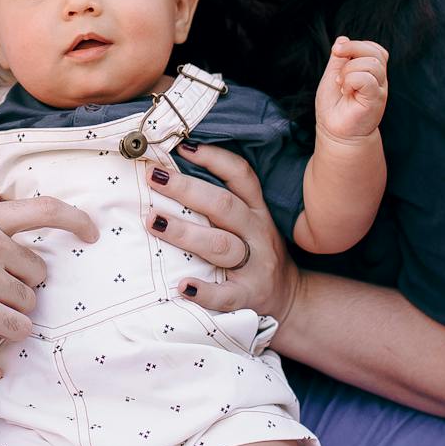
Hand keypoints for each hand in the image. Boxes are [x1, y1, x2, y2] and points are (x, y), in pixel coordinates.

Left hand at [145, 144, 301, 322]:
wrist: (290, 298)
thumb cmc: (256, 253)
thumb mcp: (249, 222)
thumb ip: (221, 202)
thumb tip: (170, 175)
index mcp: (256, 210)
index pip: (240, 175)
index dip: (214, 158)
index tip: (181, 147)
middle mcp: (258, 232)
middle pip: (223, 206)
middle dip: (186, 189)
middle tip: (153, 177)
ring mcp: (255, 265)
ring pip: (221, 245)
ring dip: (185, 233)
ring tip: (154, 222)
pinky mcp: (249, 296)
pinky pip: (226, 295)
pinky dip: (204, 291)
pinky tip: (181, 286)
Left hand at [315, 37, 389, 141]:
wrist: (334, 131)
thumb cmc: (334, 106)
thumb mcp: (333, 75)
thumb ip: (339, 58)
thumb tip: (343, 39)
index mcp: (371, 71)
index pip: (374, 48)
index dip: (355, 44)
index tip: (337, 52)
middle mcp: (379, 79)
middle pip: (376, 51)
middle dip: (352, 49)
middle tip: (337, 62)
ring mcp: (380, 89)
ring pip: (372, 63)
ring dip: (349, 70)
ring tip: (341, 84)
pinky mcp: (376, 100)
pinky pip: (368, 79)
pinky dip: (351, 81)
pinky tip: (346, 91)